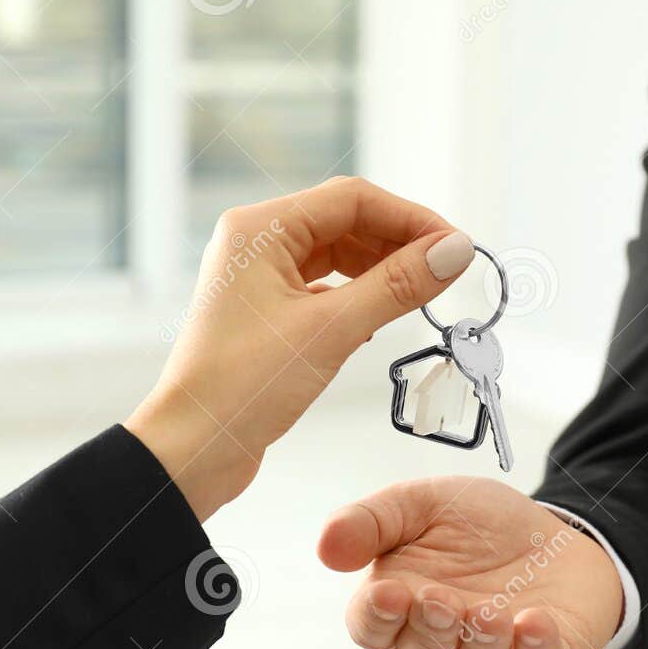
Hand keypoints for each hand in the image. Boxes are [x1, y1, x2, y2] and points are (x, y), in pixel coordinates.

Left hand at [126, 177, 474, 519]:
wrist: (193, 448)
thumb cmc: (240, 387)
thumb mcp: (331, 331)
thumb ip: (397, 286)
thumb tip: (452, 253)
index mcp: (259, 230)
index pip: (352, 200)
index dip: (411, 218)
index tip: (454, 245)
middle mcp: (254, 244)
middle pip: (345, 222)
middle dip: (399, 242)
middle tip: (447, 270)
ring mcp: (257, 279)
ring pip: (336, 256)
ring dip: (380, 270)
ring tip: (421, 293)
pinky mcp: (265, 314)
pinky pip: (323, 288)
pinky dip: (358, 297)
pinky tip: (380, 319)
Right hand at [317, 477, 624, 648]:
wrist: (552, 531)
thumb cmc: (479, 525)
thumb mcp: (422, 503)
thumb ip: (372, 521)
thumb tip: (326, 548)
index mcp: (399, 605)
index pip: (370, 627)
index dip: (375, 616)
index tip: (387, 591)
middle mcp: (437, 641)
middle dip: (429, 631)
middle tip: (441, 600)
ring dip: (480, 645)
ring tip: (491, 612)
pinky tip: (535, 622)